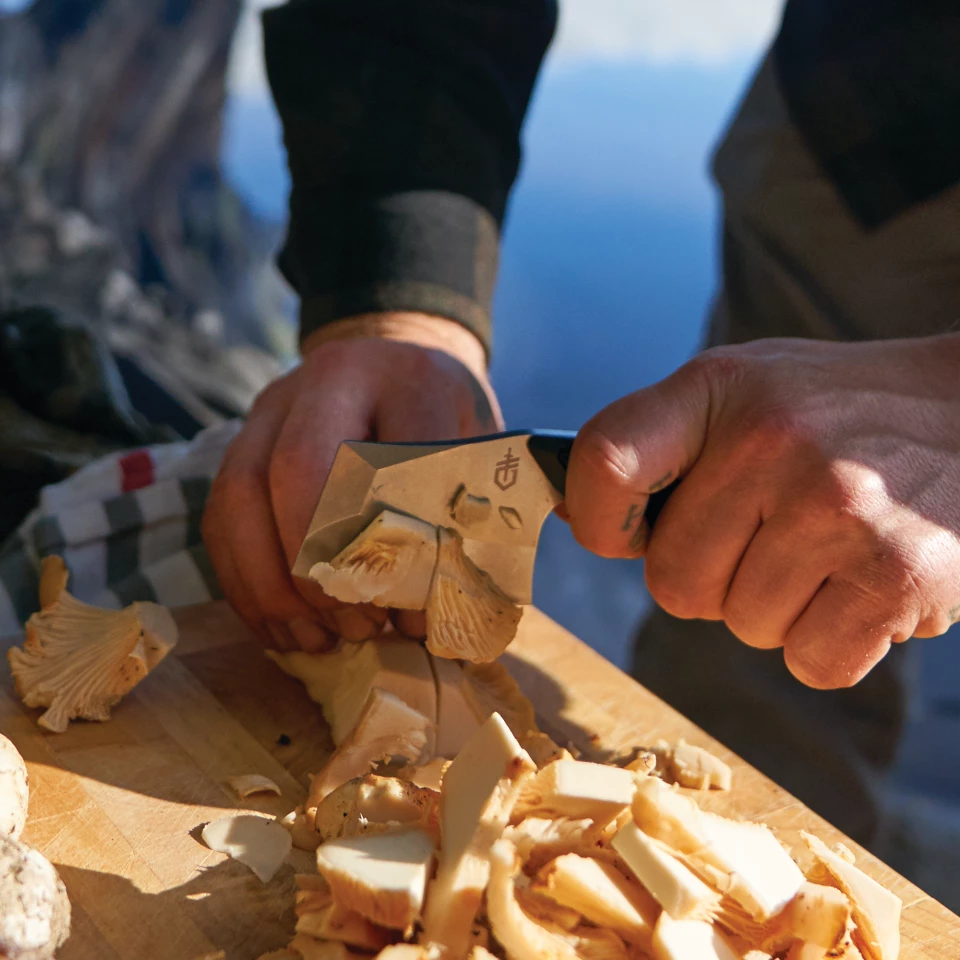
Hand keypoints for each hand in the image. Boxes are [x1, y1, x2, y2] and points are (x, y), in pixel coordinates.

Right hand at [203, 312, 501, 650]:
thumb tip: (431, 621)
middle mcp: (330, 378)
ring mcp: (274, 405)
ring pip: (241, 493)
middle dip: (319, 563)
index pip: (396, 457)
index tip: (417, 612)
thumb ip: (469, 520)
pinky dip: (245, 582)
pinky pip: (220, 515)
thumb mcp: (481, 452)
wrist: (396, 356)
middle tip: (359, 623)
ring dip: (273, 584)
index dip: (400, 543)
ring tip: (321, 637)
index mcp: (409, 378)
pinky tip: (282, 628)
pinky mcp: (241, 438)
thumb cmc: (447, 420)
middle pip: (297, 467)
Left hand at [565, 335, 959, 688]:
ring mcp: (838, 509)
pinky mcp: (898, 575)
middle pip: (673, 584)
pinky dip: (832, 643)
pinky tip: (861, 583)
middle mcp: (772, 443)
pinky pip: (812, 663)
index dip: (599, 520)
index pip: (605, 462)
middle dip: (713, 579)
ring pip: (744, 628)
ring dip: (777, 609)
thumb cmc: (838, 412)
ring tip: (828, 548)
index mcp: (719, 389)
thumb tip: (584, 517)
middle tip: (769, 537)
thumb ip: (663, 444)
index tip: (624, 537)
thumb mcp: (743, 390)